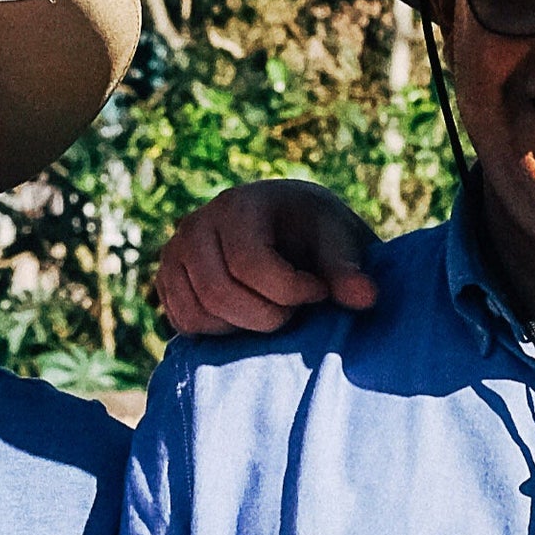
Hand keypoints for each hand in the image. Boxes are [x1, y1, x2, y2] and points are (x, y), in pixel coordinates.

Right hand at [156, 182, 384, 341]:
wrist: (288, 233)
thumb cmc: (316, 236)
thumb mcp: (339, 242)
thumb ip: (348, 270)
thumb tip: (366, 298)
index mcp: (240, 203)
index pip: (249, 262)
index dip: (289, 290)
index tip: (318, 292)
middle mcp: (197, 223)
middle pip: (219, 291)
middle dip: (266, 316)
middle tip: (296, 312)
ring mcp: (175, 253)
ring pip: (199, 312)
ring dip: (243, 326)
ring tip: (274, 310)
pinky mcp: (167, 281)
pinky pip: (184, 323)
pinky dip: (219, 331)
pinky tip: (248, 317)